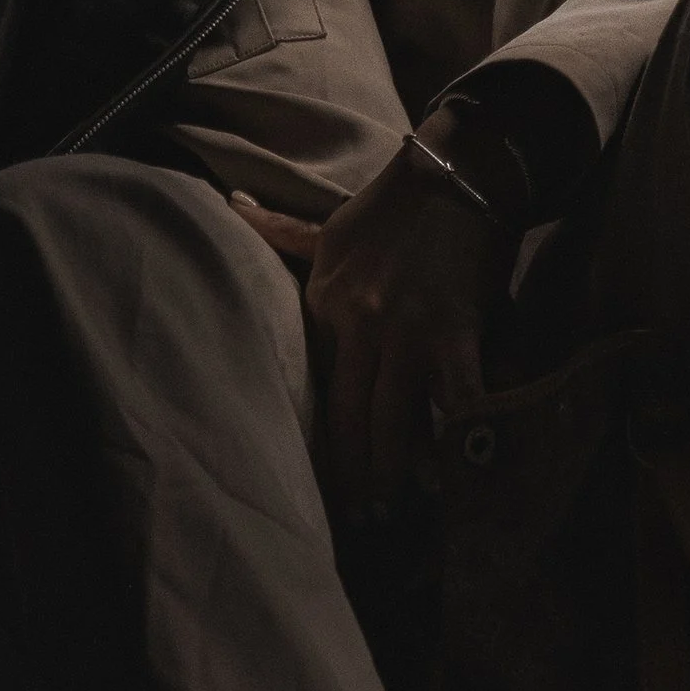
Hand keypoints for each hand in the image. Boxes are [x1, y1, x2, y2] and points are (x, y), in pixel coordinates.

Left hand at [229, 121, 519, 518]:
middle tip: (363, 517)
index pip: (320, 384)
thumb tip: (231, 205)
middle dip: (357, 472)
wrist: (458, 173)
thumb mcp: (330, 226)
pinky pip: (453, 398)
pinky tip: (455, 472)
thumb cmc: (395, 205)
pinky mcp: (456, 330)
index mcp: (328, 304)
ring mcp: (407, 330)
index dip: (325, 437)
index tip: (328, 479)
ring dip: (396, 470)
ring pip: (393, 417)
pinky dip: (453, 438)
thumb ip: (282, 232)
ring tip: (400, 507)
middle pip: (351, 415)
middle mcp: (359, 323)